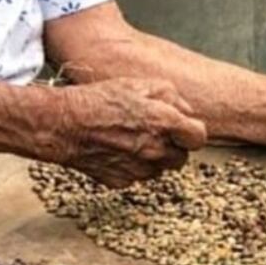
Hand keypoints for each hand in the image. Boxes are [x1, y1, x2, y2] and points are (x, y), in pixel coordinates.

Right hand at [52, 77, 206, 187]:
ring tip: (133, 137)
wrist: (66, 124)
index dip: (192, 131)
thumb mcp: (142, 83)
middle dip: (173, 146)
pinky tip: (119, 149)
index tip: (184, 128)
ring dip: (154, 157)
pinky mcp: (122, 181)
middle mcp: (155, 150)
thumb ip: (172, 97)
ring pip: (160, 169)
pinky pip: (138, 176)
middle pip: (181, 157)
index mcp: (164, 123)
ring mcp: (139, 169)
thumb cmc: (102, 99)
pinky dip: (134, 165)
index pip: (199, 137)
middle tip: (155, 131)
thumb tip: (186, 111)